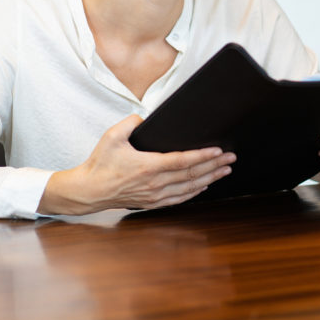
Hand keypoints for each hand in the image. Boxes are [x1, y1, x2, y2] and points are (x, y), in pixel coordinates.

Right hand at [38, 114, 235, 214]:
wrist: (88, 191)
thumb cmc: (100, 163)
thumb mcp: (112, 137)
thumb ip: (131, 123)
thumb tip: (145, 117)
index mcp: (148, 166)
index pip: (182, 161)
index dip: (203, 156)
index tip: (218, 150)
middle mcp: (155, 183)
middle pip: (192, 174)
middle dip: (215, 165)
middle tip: (231, 157)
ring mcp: (155, 195)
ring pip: (190, 188)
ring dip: (211, 178)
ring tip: (226, 170)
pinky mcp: (152, 202)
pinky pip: (180, 198)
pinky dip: (195, 192)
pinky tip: (206, 185)